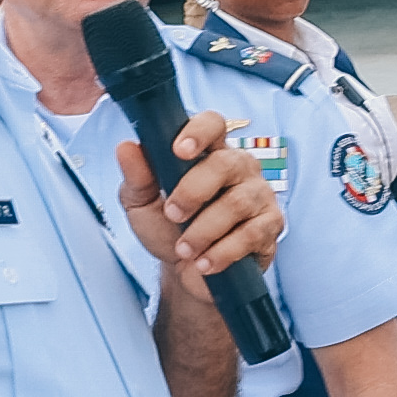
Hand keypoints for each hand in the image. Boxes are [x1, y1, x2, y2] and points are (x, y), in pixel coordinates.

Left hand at [126, 113, 284, 287]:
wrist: (185, 271)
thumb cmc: (167, 228)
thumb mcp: (143, 204)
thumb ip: (137, 177)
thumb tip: (126, 147)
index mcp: (208, 152)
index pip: (212, 124)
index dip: (199, 132)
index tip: (179, 151)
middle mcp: (239, 167)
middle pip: (225, 164)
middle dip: (193, 192)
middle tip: (173, 215)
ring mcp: (259, 195)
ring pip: (237, 203)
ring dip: (203, 231)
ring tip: (184, 250)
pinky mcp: (270, 225)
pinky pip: (251, 234)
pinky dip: (222, 252)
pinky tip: (205, 263)